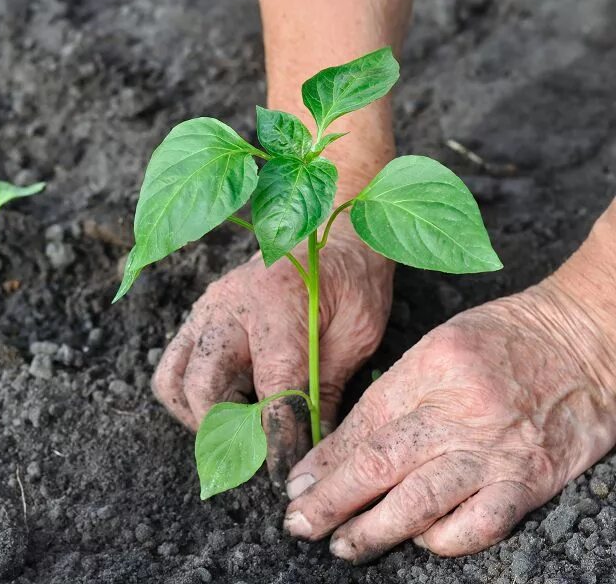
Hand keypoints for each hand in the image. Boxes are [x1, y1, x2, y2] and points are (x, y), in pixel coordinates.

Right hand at [152, 224, 393, 479]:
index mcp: (278, 307)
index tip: (282, 475)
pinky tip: (228, 406)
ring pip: (173, 380)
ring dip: (198, 417)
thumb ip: (328, 389)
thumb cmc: (351, 281)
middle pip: (203, 388)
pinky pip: (173, 366)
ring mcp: (206, 311)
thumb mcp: (357, 335)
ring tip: (236, 432)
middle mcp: (230, 307)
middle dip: (228, 433)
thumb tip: (314, 448)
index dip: (277, 438)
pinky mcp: (197, 318)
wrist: (330, 232)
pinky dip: (191, 397)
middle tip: (256, 457)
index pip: (272, 388)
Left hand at [283, 277, 615, 560]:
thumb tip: (340, 449)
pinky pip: (480, 524)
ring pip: (420, 501)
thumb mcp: (437, 349)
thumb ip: (392, 397)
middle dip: (332, 501)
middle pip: (380, 464)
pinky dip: (445, 540)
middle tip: (300, 524)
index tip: (298, 487)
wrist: (588, 338)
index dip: (324, 462)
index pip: (362, 426)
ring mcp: (495, 450)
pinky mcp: (530, 480)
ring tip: (344, 546)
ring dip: (375, 530)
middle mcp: (457, 411)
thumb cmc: (506, 339)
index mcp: (427, 370)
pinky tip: (423, 540)